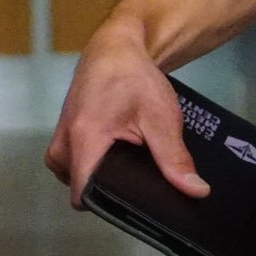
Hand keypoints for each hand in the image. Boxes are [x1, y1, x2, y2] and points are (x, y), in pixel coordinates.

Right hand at [44, 22, 209, 209]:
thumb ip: (174, 158)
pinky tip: (116, 158)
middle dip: (108, 191)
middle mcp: (62, 144)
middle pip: (81, 190)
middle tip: (139, 180)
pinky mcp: (63, 137)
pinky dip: (92, 165)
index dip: (110, 205)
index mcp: (83, 140)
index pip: (85, 195)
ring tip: (129, 166)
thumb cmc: (135, 78)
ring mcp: (59, 140)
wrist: (114, 49)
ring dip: (99, 177)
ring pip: (75, 178)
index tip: (134, 204)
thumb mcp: (161, 118)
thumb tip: (196, 191)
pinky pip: (73, 165)